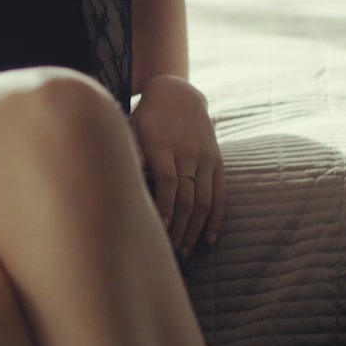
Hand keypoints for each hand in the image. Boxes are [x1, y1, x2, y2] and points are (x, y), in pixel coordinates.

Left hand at [129, 75, 222, 260]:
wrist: (177, 93)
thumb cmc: (145, 116)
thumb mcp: (131, 127)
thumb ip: (130, 153)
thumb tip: (125, 175)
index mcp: (163, 144)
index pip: (168, 183)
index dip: (163, 209)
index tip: (157, 231)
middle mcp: (187, 151)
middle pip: (186, 196)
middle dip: (178, 227)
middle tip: (170, 253)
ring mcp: (205, 156)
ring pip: (204, 199)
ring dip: (195, 229)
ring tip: (185, 251)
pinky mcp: (216, 160)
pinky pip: (219, 193)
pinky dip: (215, 217)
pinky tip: (209, 238)